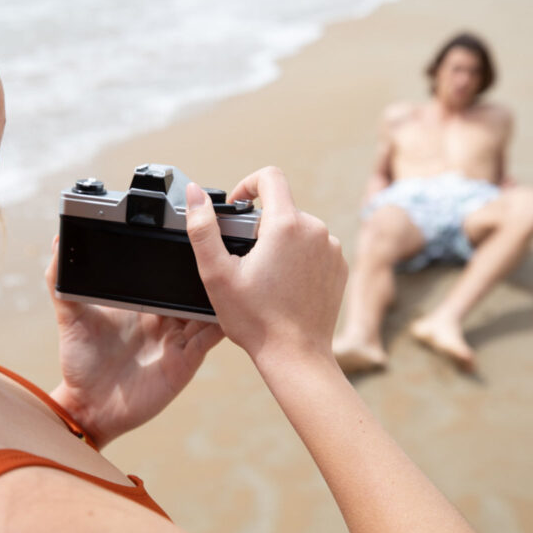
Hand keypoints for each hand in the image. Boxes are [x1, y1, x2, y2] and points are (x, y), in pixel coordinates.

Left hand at [46, 237, 223, 448]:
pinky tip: (229, 308)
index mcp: (141, 303)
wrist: (89, 407)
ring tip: (230, 269)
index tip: (187, 229)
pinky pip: (210, 337)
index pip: (164, 273)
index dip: (176, 254)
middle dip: (203, 269)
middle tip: (216, 244)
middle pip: (190, 287)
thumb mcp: (69, 318)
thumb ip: (60, 283)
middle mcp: (163, 317)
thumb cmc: (79, 362)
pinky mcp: (186, 359)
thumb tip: (56, 243)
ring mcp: (177, 337)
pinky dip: (222, 322)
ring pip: (206, 307)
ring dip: (216, 292)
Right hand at [185, 167, 346, 363]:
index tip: (237, 207)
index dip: (248, 185)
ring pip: (298, 229)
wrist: (296, 356)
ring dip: (280, 243)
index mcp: (286, 224)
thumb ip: (202, 227)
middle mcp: (315, 230)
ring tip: (264, 277)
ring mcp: (331, 248)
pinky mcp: (339, 266)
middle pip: (282, 209)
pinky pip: (315, 248)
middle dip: (260, 227)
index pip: (270, 177)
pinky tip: (285, 286)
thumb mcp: (216, 273)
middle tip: (243, 260)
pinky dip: (298, 259)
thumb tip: (194, 193)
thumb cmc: (255, 319)